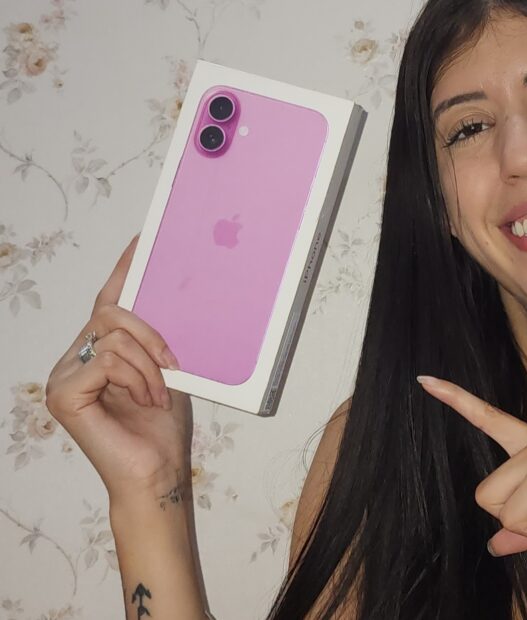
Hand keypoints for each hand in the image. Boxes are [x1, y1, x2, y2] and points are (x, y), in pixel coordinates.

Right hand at [45, 234, 192, 500]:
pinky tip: (145, 400)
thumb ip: (157, 338)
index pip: (110, 300)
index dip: (125, 268)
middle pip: (112, 312)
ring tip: (158, 393)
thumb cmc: (162, 427)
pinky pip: (108, 359)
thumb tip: (172, 294)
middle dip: (151, 333)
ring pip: (114, 334)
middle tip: (173, 362)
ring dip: (149, 364)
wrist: (158, 472)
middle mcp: (76, 357)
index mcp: (100, 350)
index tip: (145, 238)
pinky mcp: (63, 393)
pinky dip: (137, 377)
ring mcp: (64, 374)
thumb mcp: (166, 369)